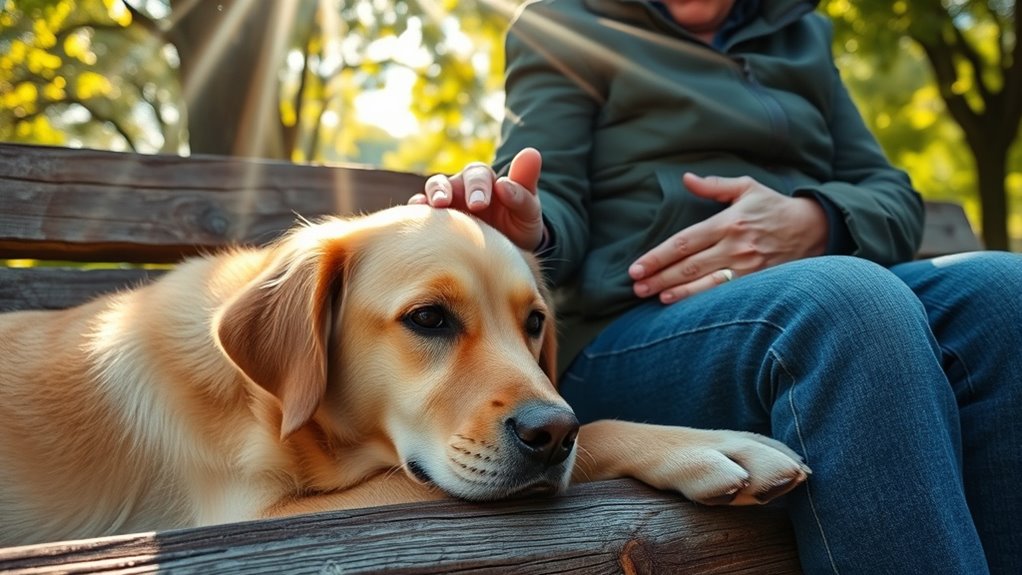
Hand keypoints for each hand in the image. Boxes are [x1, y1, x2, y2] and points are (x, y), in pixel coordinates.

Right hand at [409, 148, 545, 250]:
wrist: (508, 252)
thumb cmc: (519, 226)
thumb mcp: (529, 210)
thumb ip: (526, 186)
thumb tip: (531, 153)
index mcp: (485, 181)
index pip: (478, 175)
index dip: (477, 186)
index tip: (480, 204)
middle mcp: (462, 188)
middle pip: (450, 180)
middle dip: (448, 190)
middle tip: (446, 204)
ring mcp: (447, 204)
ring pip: (433, 190)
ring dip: (430, 195)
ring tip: (432, 207)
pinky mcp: (435, 221)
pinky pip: (422, 212)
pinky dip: (416, 211)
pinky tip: (415, 217)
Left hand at [629, 174, 827, 302]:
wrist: (816, 229)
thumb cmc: (774, 207)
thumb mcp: (746, 188)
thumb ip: (713, 186)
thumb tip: (686, 179)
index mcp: (728, 222)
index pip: (684, 242)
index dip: (658, 256)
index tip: (637, 266)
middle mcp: (735, 246)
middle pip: (689, 265)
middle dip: (659, 277)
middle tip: (635, 285)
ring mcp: (748, 268)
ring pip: (704, 284)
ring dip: (675, 292)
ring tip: (651, 296)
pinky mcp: (758, 283)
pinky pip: (725, 295)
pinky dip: (701, 301)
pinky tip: (681, 306)